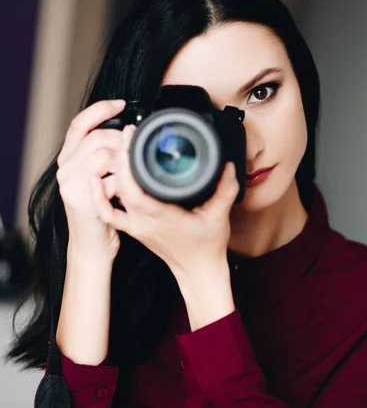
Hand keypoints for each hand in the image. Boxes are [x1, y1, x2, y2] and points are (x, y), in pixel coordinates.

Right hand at [56, 99, 125, 260]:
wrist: (92, 247)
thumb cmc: (100, 212)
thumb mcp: (96, 179)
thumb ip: (102, 157)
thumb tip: (125, 133)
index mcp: (67, 161)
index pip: (79, 124)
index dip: (100, 109)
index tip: (121, 103)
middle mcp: (65, 171)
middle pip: (97, 137)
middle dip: (121, 139)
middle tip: (134, 150)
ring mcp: (72, 186)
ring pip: (105, 155)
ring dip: (125, 160)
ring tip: (132, 173)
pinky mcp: (83, 201)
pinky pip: (111, 179)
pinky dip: (126, 181)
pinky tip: (129, 188)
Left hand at [91, 124, 239, 279]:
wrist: (198, 271)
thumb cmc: (207, 247)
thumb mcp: (220, 214)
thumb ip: (226, 187)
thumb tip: (227, 164)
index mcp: (161, 216)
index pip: (135, 186)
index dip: (128, 160)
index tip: (132, 137)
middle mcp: (143, 221)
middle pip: (120, 186)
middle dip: (119, 157)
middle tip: (127, 135)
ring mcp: (136, 226)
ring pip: (111, 197)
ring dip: (111, 173)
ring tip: (116, 150)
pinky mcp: (133, 228)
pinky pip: (108, 213)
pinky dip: (99, 197)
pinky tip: (97, 180)